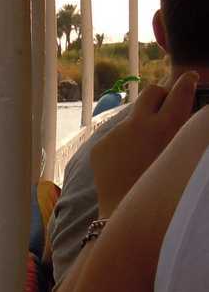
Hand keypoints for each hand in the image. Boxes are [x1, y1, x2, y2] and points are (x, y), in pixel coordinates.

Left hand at [91, 72, 198, 217]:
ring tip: (146, 153)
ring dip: (141, 126)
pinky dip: (124, 146)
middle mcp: (138, 124)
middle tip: (167, 105)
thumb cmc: (162, 189)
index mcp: (165, 127)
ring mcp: (116, 134)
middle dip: (161, 94)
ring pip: (132, 118)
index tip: (189, 78)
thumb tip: (184, 115)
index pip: (179, 92)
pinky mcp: (100, 146)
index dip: (186, 82)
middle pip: (151, 92)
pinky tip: (128, 167)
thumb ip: (182, 132)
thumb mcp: (179, 155)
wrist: (124, 213)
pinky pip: (116, 138)